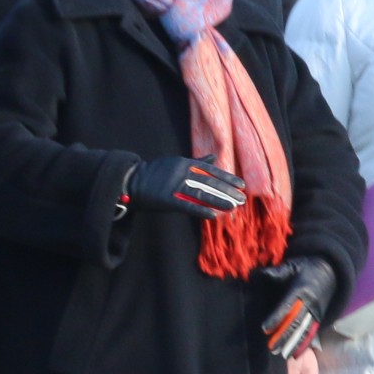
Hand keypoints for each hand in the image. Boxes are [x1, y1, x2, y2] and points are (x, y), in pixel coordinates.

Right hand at [126, 155, 245, 218]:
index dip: (228, 178)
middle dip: (227, 191)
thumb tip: (214, 157)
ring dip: (218, 201)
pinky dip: (200, 210)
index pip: (211, 171)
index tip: (242, 185)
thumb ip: (197, 162)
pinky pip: (186, 205)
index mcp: (185, 163)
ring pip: (201, 193)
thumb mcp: (177, 163)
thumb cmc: (157, 173)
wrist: (131, 181)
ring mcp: (173, 185)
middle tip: (243, 199)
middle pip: (210, 182)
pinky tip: (213, 216)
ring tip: (233, 207)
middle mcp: (181, 172)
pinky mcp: (166, 199)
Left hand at [254, 257, 335, 358]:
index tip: (265, 329)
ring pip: (305, 330)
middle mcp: (310, 303)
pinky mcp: (320, 317)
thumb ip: (277, 272)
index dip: (276, 318)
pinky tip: (296, 354)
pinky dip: (304, 344)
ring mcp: (317, 311)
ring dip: (293, 343)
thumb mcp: (293, 265)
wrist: (331, 271)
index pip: (287, 306)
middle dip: (284, 336)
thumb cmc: (307, 267)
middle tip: (272, 349)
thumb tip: (258, 274)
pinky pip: (311, 332)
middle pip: (296, 322)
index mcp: (302, 290)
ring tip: (282, 355)